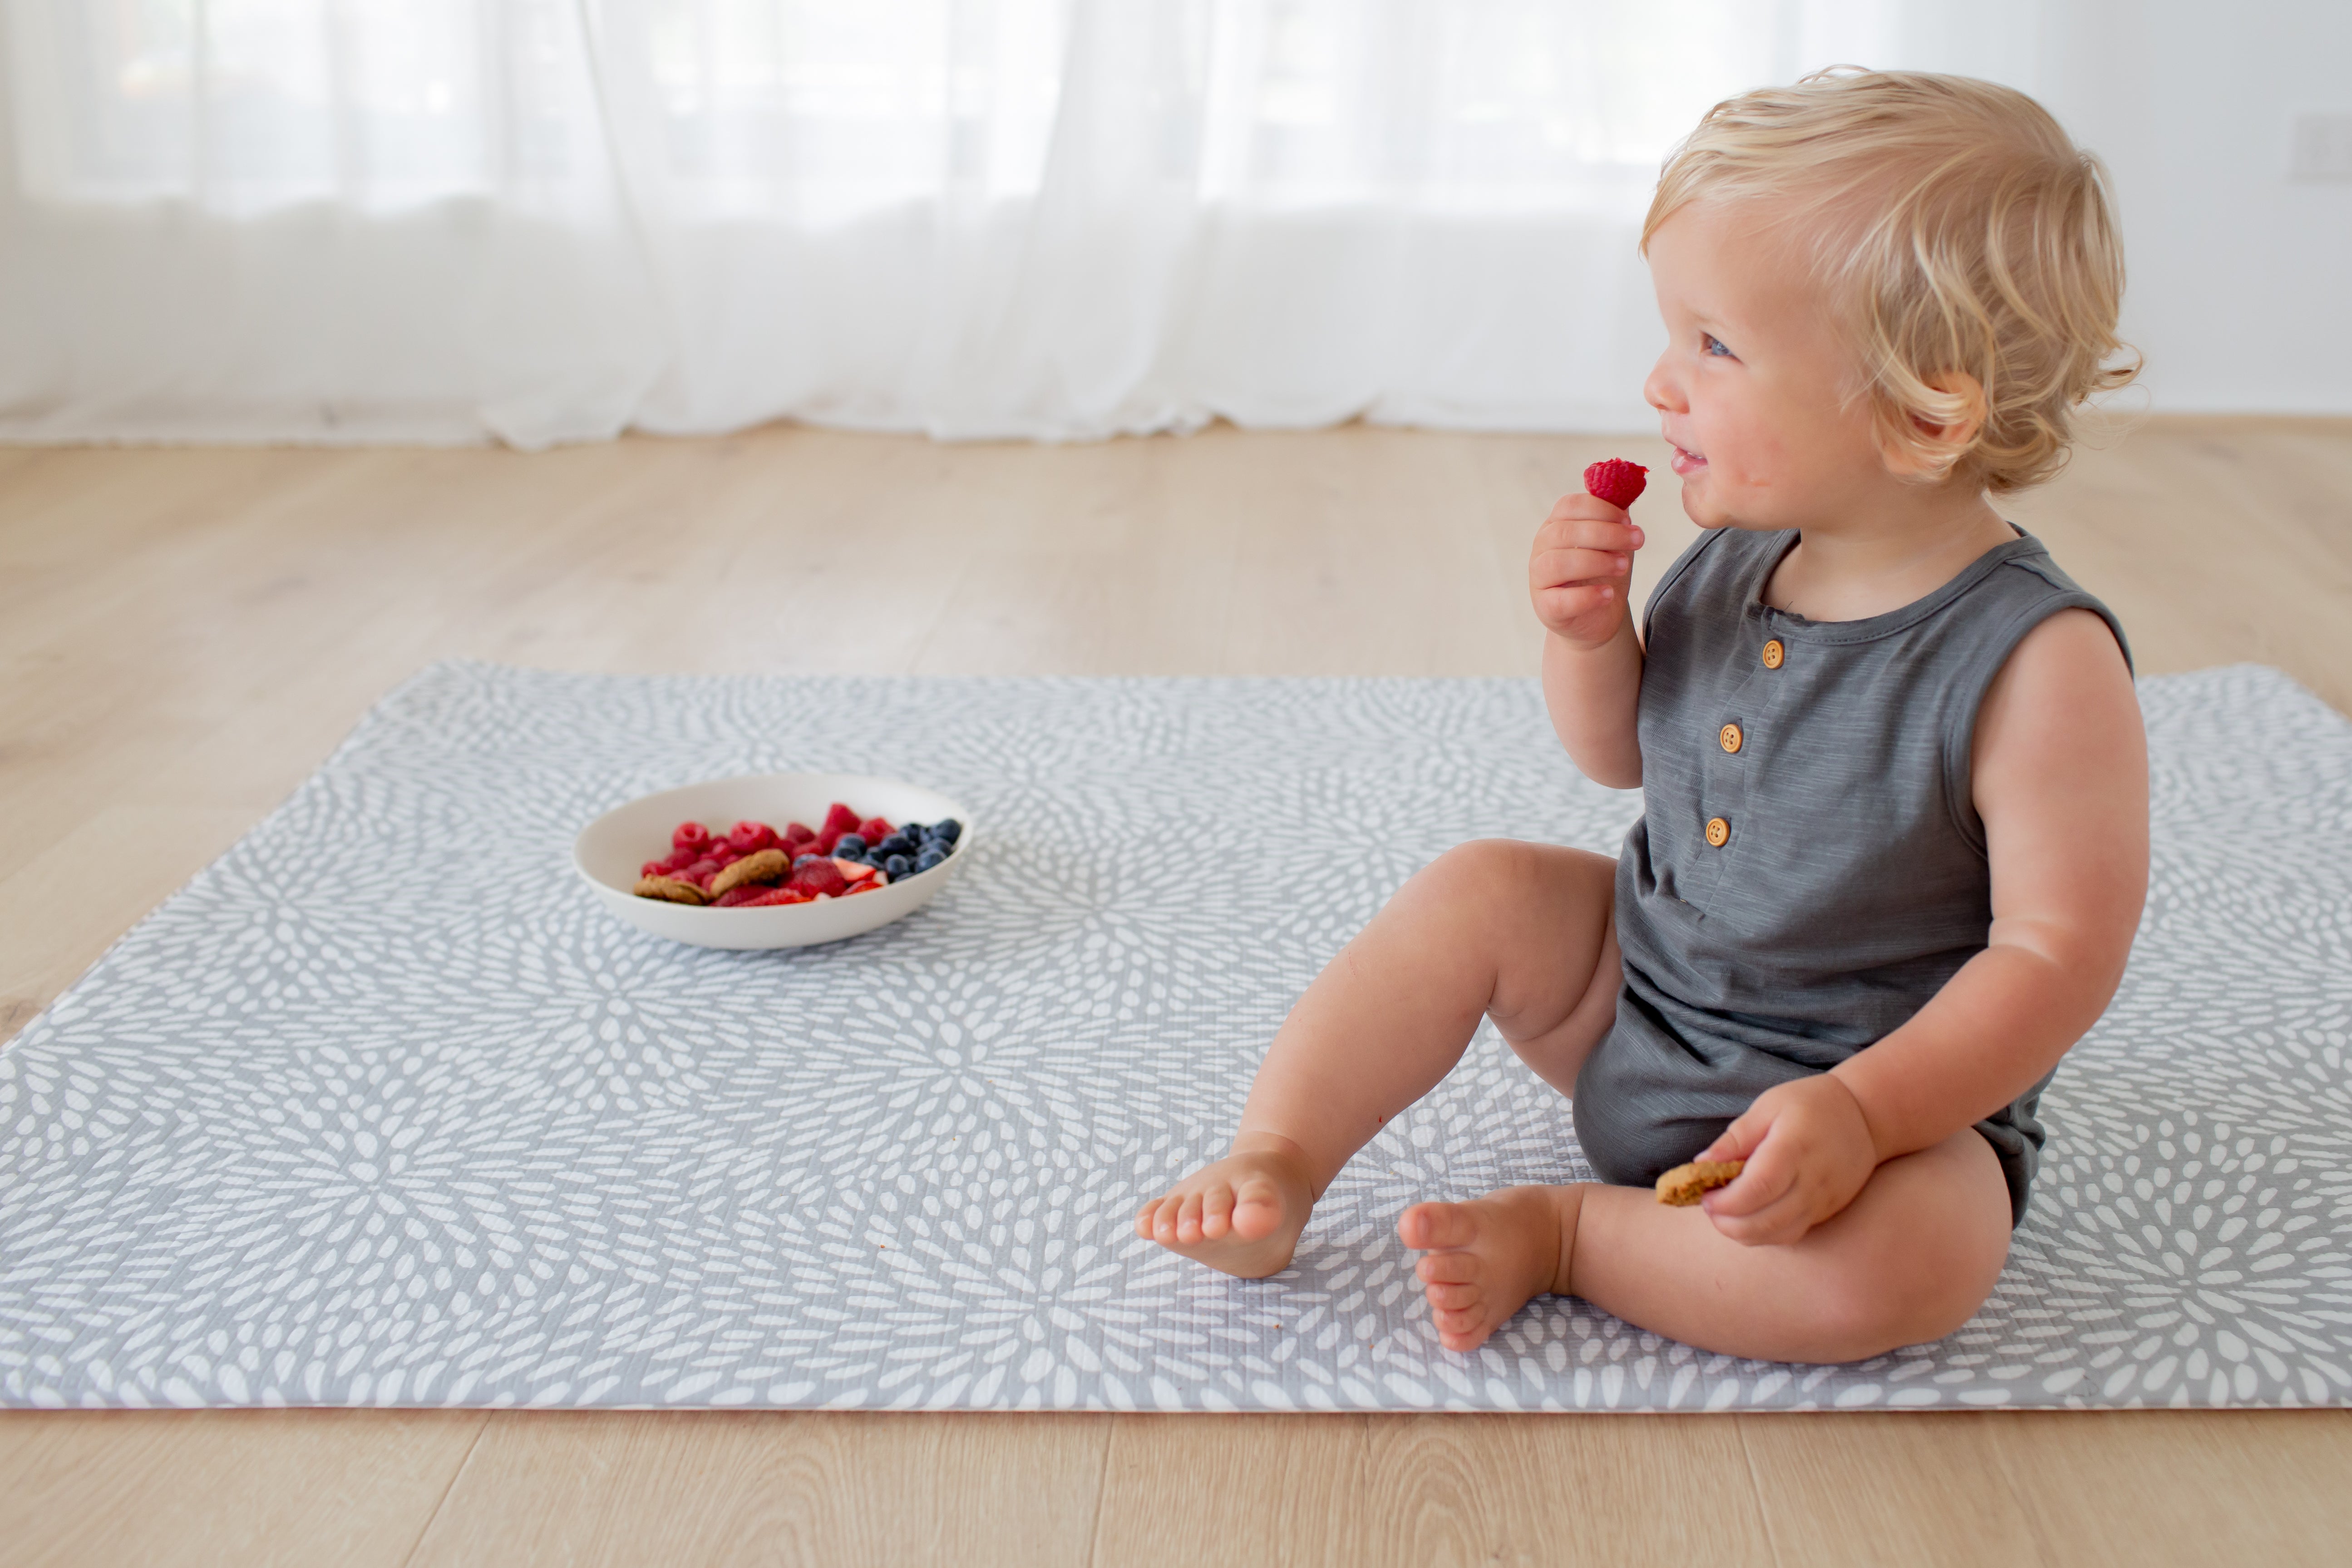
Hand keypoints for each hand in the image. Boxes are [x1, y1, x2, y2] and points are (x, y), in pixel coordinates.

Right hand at [1528, 494, 1643, 648]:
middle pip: (1565, 532)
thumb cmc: (1603, 573)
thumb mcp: (1612, 542)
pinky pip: (1560, 600)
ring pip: (1559, 563)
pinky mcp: (1545, 607)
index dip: (1600, 509)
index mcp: (1557, 525)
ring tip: (1623, 566)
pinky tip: (1608, 594)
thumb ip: (1615, 517)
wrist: (1598, 616)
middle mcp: (1542, 548)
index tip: (1629, 520)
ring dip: (1597, 561)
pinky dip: (1587, 596)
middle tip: (1637, 541)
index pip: (1569, 506)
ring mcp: (1539, 579)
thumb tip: (1627, 488)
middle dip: (1606, 534)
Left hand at [1697, 1074, 1878, 1245]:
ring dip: (1742, 1232)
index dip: (1726, 1200)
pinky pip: (1792, 1234)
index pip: (1758, 1187)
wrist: (1865, 1117)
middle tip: (1708, 1205)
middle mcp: (1812, 1181)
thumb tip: (1702, 1164)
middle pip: (1766, 1220)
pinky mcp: (1826, 1213)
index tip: (1705, 1195)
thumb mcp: (1769, 1106)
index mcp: (1794, 1148)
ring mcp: (1822, 1201)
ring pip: (1778, 1234)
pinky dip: (1763, 1234)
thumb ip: (1736, 1137)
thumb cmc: (1810, 1105)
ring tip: (1724, 1213)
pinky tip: (1748, 1218)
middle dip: (1727, 1222)